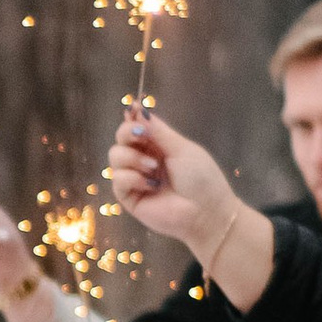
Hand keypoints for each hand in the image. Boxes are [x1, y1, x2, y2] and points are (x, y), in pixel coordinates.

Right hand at [107, 110, 274, 309]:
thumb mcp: (181, 148)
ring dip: (133, 158)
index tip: (133, 111)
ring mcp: (135, 178)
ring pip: (115, 156)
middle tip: (140, 134)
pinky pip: (118, 179)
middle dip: (127, 132)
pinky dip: (132, 177)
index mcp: (158, 147)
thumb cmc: (201, 179)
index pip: (137, 127)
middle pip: (121, 138)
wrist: (205, 212)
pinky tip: (150, 185)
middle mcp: (144, 160)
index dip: (132, 118)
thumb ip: (158, 131)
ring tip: (153, 168)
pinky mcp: (129, 197)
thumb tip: (138, 109)